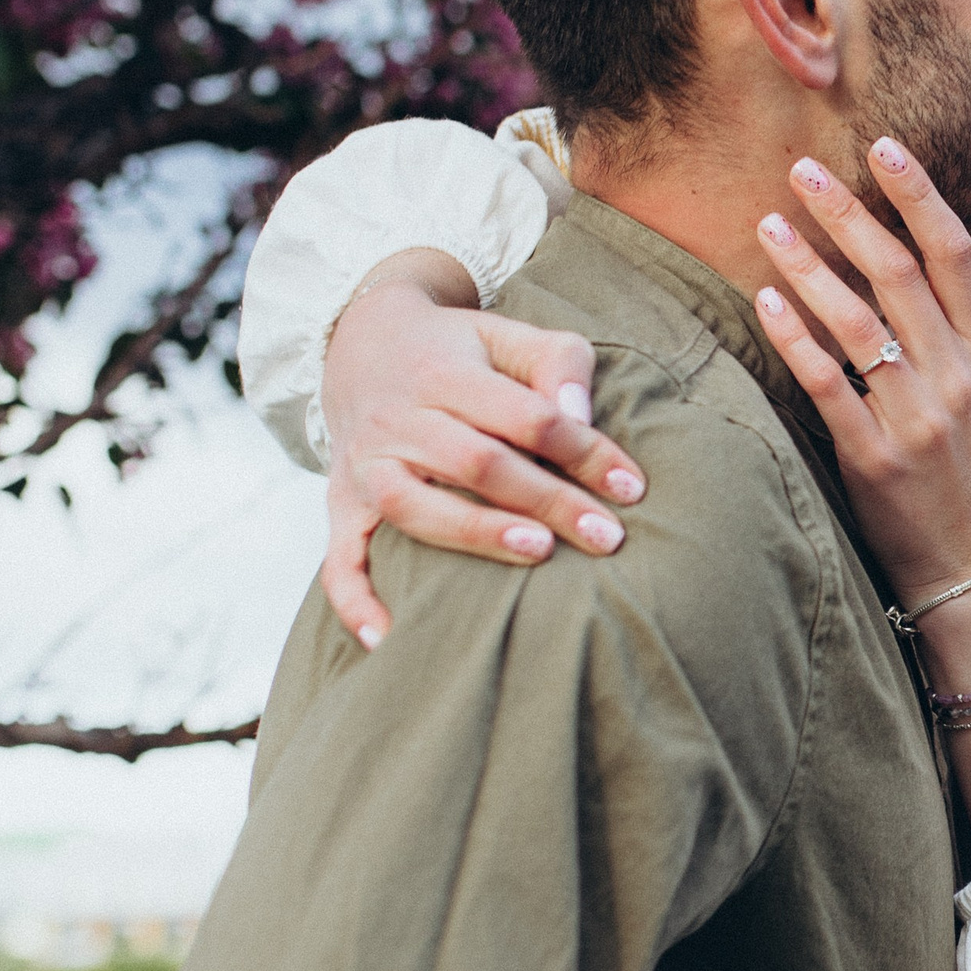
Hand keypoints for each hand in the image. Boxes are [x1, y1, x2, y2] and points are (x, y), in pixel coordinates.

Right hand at [319, 255, 647, 646]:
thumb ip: (557, 361)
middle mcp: (396, 419)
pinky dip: (357, 601)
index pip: (526, 416)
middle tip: (607, 537)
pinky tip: (391, 636)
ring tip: (539, 554)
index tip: (632, 489)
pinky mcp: (340, 507)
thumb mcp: (510, 334)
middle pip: (476, 463)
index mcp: (444, 373)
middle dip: (549, 501)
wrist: (360, 348)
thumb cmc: (461, 354)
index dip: (584, 451)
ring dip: (476, 535)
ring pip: (412, 507)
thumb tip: (579, 415)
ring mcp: (363, 467)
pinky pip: (339, 560)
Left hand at [750, 140, 970, 612]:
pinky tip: (766, 300)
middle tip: (801, 170)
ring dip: (808, 267)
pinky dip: (796, 338)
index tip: (883, 147)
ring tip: (768, 225)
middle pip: (899, 274)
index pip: (954, 253)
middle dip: (849, 215)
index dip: (919, 194)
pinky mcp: (875, 457)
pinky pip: (829, 384)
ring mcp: (917, 418)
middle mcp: (957, 377)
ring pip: (858, 323)